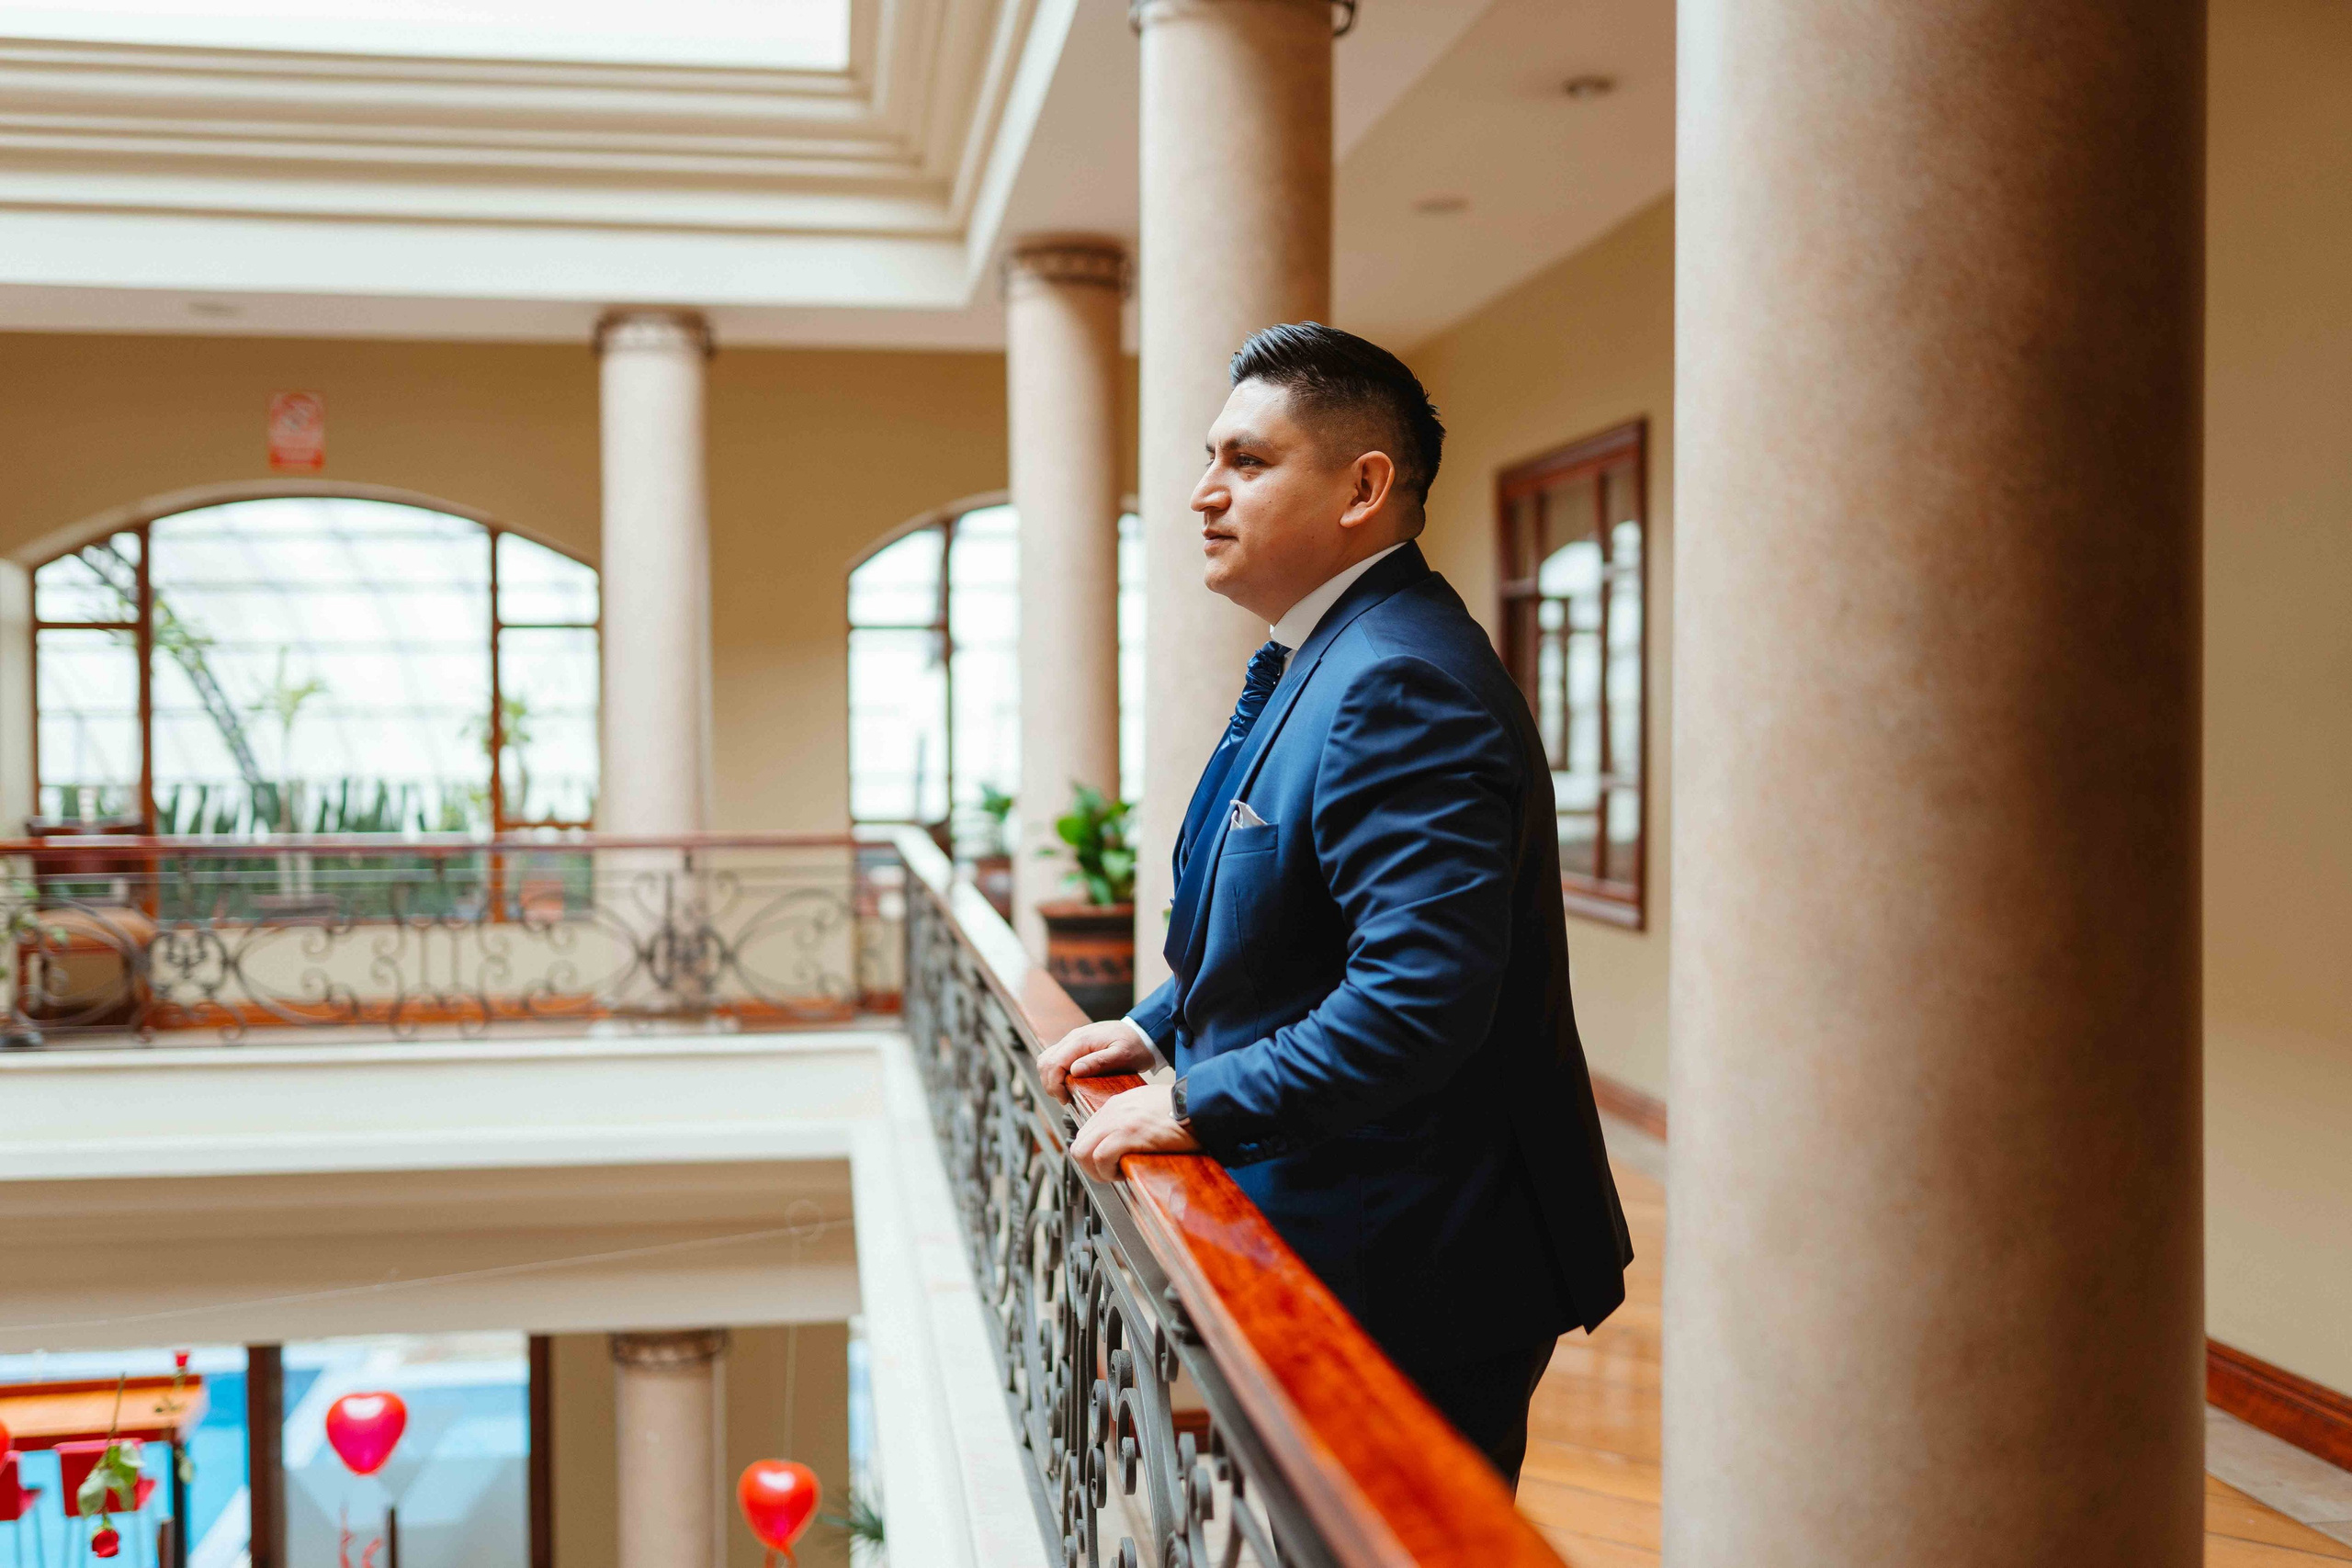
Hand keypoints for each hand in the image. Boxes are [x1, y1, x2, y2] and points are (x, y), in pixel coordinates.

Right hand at [1036, 1019, 1157, 1102]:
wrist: (1143, 1033)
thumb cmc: (1136, 1045)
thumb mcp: (1122, 1056)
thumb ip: (1099, 1062)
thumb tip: (1074, 1070)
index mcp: (1082, 1040)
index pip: (1053, 1063)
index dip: (1054, 1085)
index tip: (1066, 1099)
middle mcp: (1073, 1038)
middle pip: (1044, 1061)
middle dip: (1050, 1083)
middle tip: (1065, 1099)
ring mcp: (1072, 1040)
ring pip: (1047, 1059)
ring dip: (1051, 1078)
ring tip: (1066, 1092)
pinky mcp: (1075, 1045)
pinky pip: (1056, 1058)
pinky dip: (1056, 1073)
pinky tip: (1069, 1083)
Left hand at [1069, 1083, 1198, 1180]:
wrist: (1199, 1104)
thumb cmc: (1184, 1109)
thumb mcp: (1150, 1106)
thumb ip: (1134, 1119)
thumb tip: (1129, 1141)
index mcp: (1116, 1105)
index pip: (1087, 1133)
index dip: (1095, 1154)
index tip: (1110, 1163)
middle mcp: (1111, 1111)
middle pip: (1079, 1144)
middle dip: (1090, 1166)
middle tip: (1111, 1173)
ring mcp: (1117, 1122)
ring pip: (1082, 1152)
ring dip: (1097, 1170)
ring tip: (1118, 1174)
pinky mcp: (1127, 1134)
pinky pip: (1100, 1158)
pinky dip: (1109, 1171)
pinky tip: (1125, 1171)